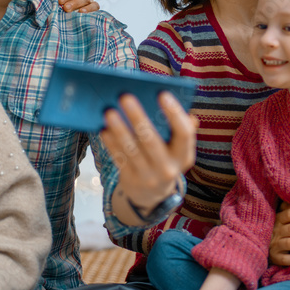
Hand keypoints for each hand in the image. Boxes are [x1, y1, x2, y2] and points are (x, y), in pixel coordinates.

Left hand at [58, 0, 98, 12]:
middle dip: (75, 3)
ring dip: (85, 8)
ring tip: (79, 12)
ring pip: (91, 3)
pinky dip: (91, 11)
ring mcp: (91, 2)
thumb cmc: (64, 1)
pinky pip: (96, 9)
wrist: (68, 10)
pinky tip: (84, 14)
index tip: (60, 0)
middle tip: (66, 7)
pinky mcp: (94, 10)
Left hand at [103, 92, 196, 221]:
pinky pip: (119, 158)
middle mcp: (168, 168)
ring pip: (131, 149)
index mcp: (184, 156)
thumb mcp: (178, 149)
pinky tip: (104, 129)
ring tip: (109, 111)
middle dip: (137, 117)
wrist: (152, 196)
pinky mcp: (130, 180)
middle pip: (151, 140)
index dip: (174, 114)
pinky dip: (111, 143)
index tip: (162, 94)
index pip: (184, 133)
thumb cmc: (165, 159)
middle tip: (125, 97)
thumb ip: (181, 127)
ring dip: (119, 129)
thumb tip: (179, 104)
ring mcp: (148, 177)